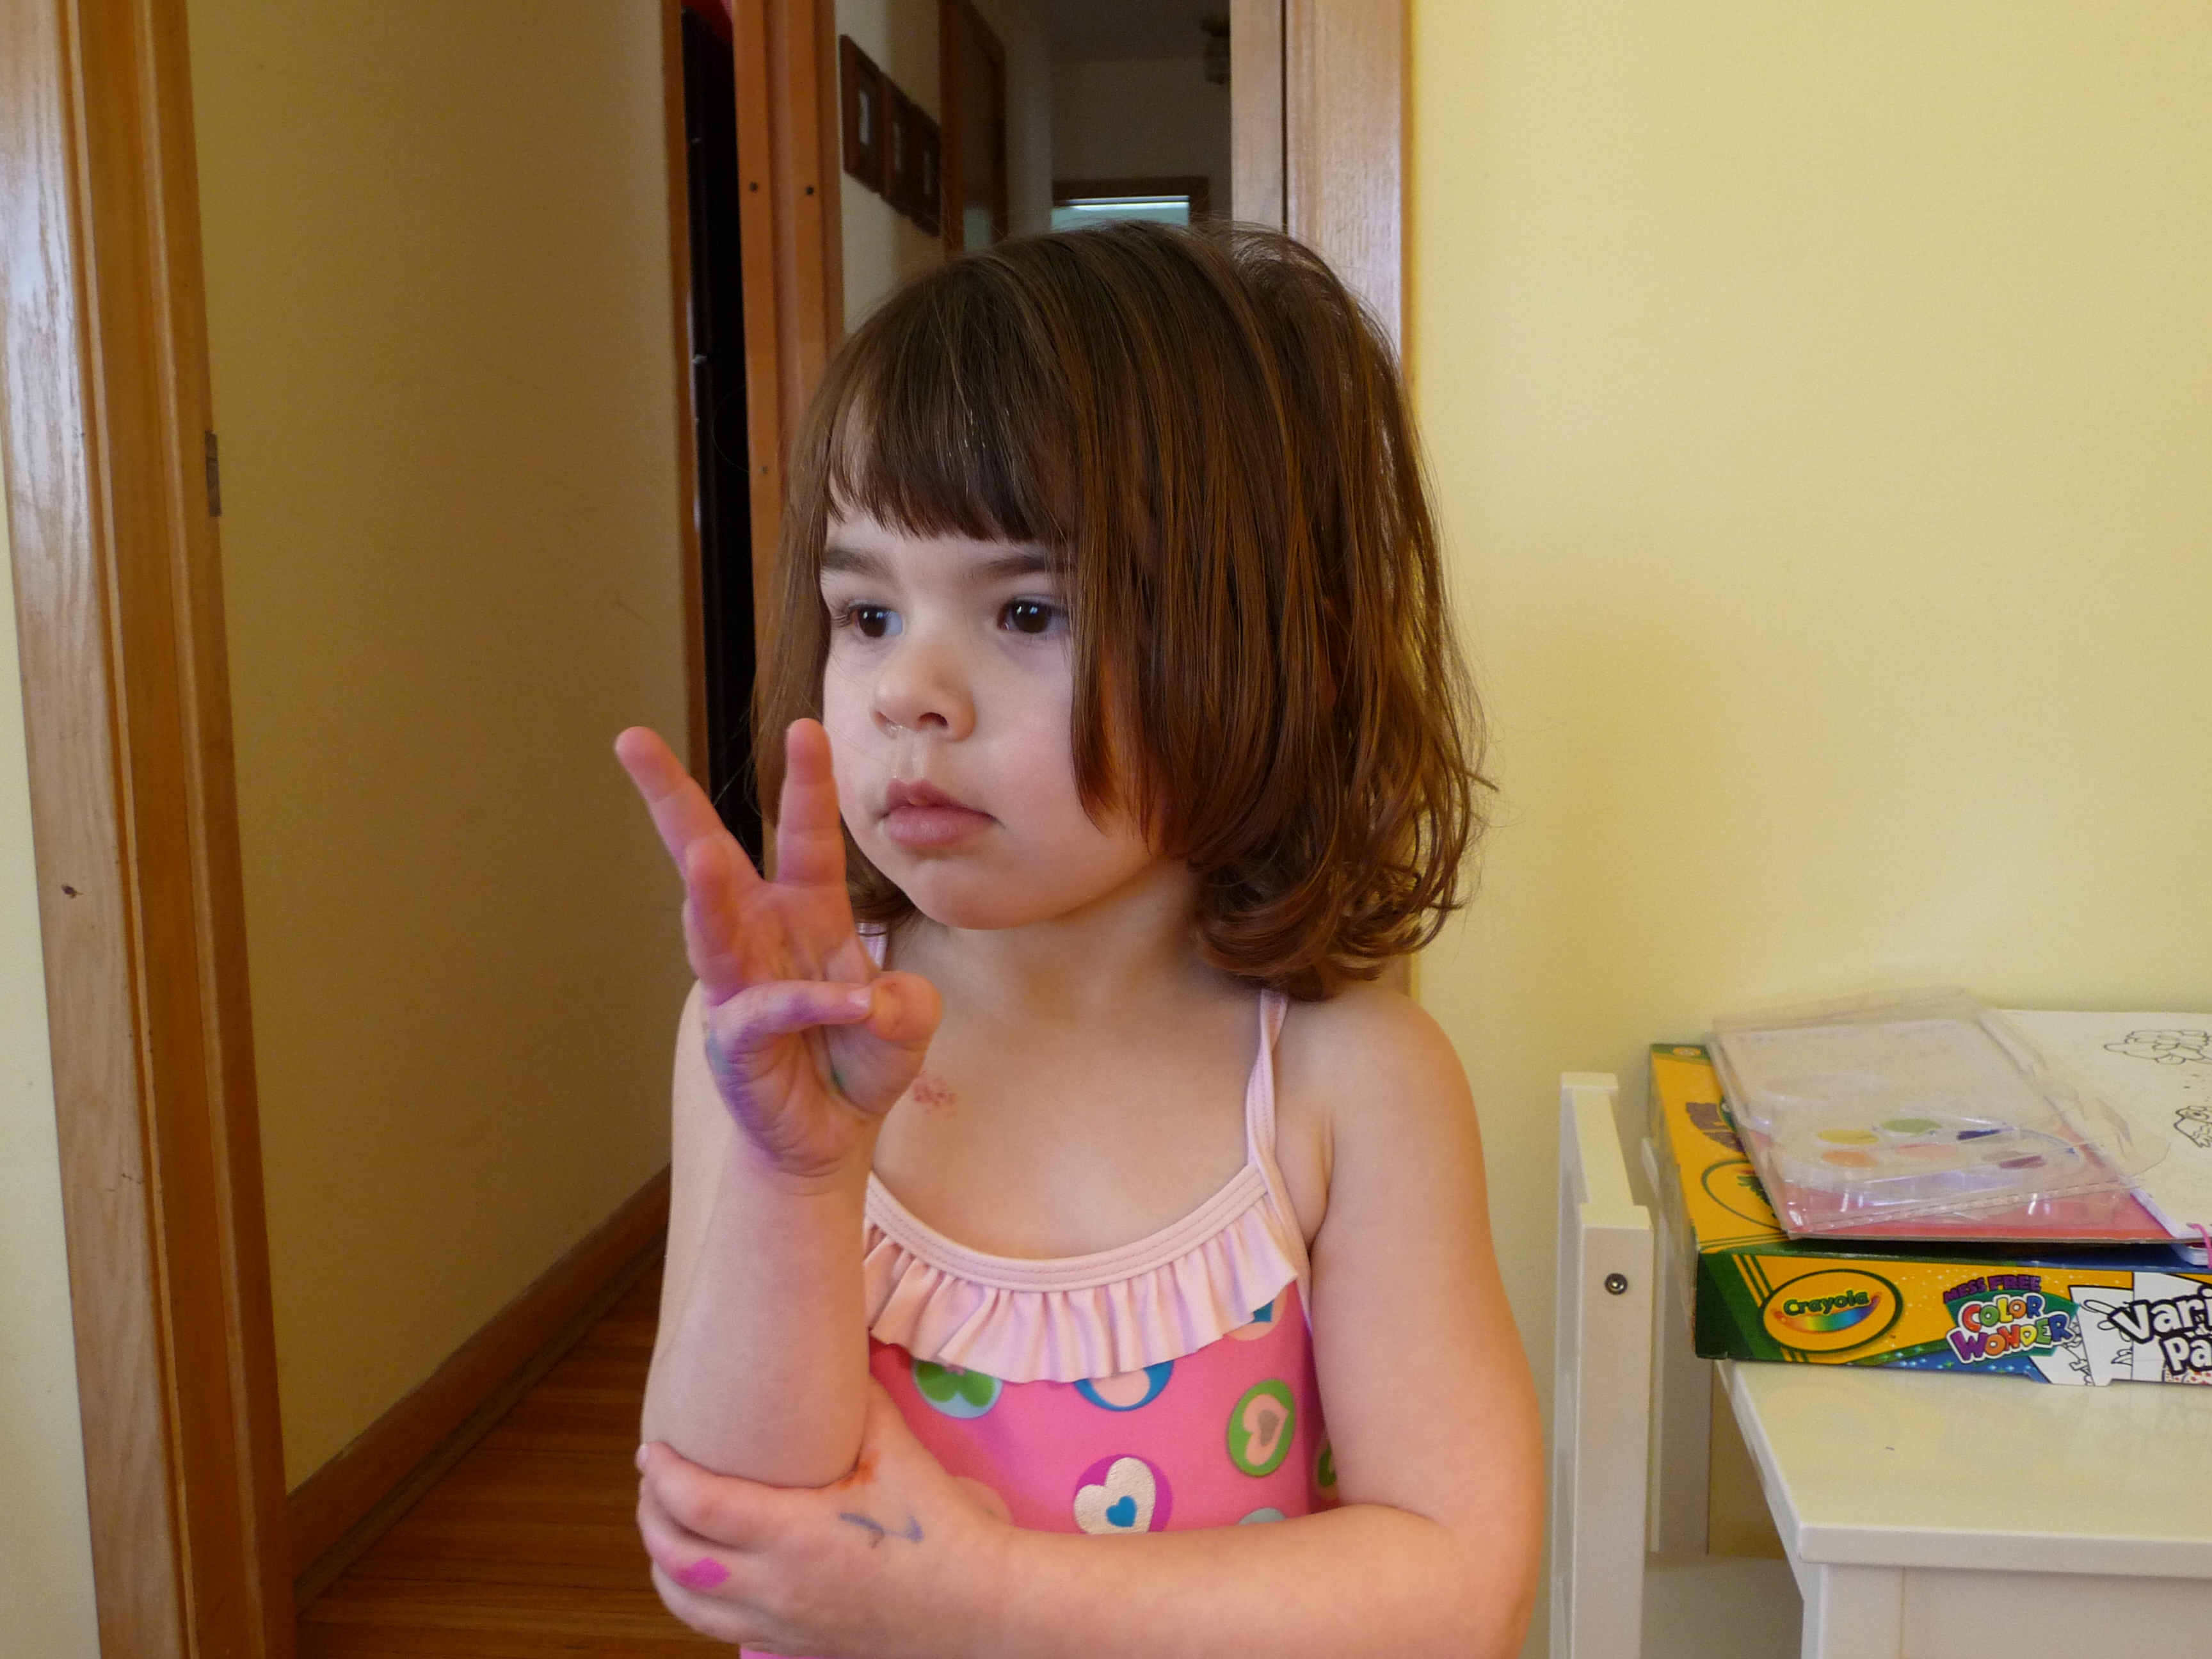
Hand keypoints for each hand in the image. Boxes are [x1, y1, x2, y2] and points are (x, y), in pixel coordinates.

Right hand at [616, 722, 939, 1185]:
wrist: (830, 1137)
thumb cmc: (861, 1062)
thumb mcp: (909, 1022)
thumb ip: (909, 1003)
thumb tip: (880, 999)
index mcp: (807, 912)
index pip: (805, 835)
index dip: (806, 783)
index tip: (804, 725)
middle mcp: (760, 936)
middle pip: (709, 855)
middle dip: (672, 798)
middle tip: (631, 741)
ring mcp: (737, 985)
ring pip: (712, 927)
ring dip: (708, 895)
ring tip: (701, 858)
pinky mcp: (734, 1038)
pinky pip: (767, 1011)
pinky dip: (808, 1005)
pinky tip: (850, 1004)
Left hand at [637, 1382, 1010, 1656]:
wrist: (977, 1605)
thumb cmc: (940, 1526)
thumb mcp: (896, 1450)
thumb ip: (856, 1400)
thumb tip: (832, 1351)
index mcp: (794, 1535)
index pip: (698, 1507)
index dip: (664, 1476)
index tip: (652, 1449)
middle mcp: (775, 1587)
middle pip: (676, 1558)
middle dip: (651, 1515)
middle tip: (654, 1480)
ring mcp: (780, 1623)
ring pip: (685, 1604)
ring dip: (663, 1563)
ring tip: (666, 1525)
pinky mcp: (792, 1645)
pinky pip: (717, 1629)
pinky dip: (692, 1598)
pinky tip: (702, 1573)